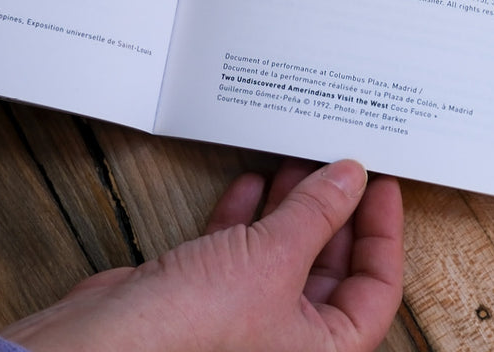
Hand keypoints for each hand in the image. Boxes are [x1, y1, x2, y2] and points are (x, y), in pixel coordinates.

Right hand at [0, 159, 403, 351]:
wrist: (111, 340)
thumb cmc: (194, 328)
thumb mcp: (274, 257)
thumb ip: (316, 213)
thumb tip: (351, 177)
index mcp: (323, 349)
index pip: (375, 289)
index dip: (382, 233)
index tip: (382, 187)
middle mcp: (287, 337)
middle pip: (330, 267)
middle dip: (333, 212)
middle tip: (338, 164)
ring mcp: (245, 316)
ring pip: (283, 253)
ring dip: (290, 207)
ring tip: (297, 161)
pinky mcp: (204, 295)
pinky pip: (238, 250)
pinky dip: (246, 215)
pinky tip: (250, 182)